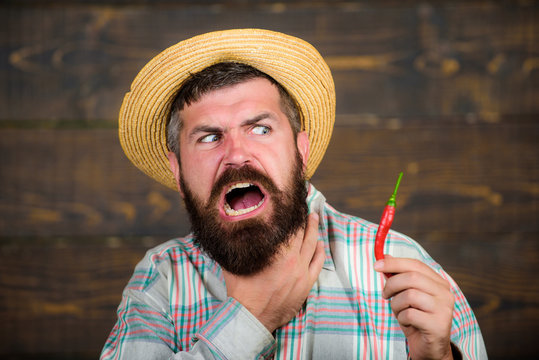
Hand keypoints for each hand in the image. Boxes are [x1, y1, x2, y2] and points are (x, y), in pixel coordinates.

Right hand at [223, 213, 324, 332]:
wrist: (251, 318)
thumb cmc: (241, 291)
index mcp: (276, 252)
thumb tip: (229, 226)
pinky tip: (319, 243)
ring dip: (314, 229)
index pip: (288, 226)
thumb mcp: (234, 263)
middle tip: (304, 205)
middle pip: (302, 232)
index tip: (292, 202)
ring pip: (312, 245)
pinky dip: (319, 251)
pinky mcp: (306, 285)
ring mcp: (301, 273)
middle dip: (303, 217)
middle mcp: (292, 260)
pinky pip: (318, 263)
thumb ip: (235, 244)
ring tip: (314, 217)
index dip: (291, 212)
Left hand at [374, 255, 454, 359]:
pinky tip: (407, 323)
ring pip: (409, 295)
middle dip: (391, 284)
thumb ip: (398, 276)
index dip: (394, 263)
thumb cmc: (416, 319)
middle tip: (384, 294)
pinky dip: (402, 318)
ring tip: (399, 312)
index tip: (376, 265)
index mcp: (439, 283)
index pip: (416, 264)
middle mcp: (445, 293)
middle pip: (412, 277)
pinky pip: (410, 314)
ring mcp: (444, 309)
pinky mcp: (438, 325)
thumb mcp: (405, 295)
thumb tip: (384, 256)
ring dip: (396, 304)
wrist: (429, 348)